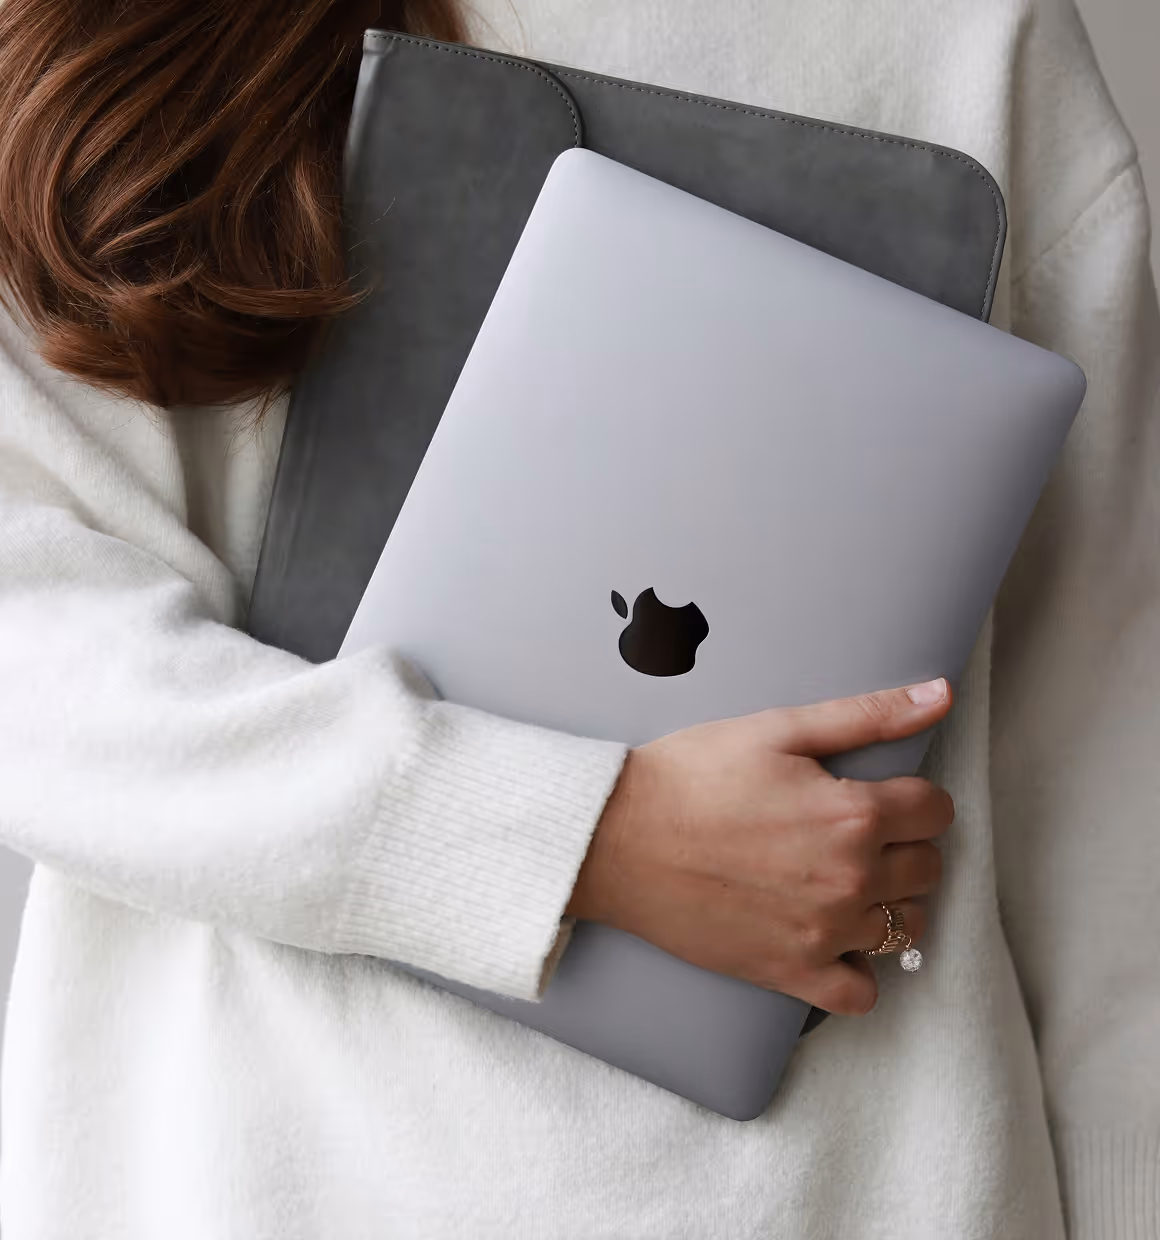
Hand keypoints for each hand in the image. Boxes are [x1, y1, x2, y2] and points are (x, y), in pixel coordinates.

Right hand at [565, 678, 954, 1015]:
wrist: (618, 838)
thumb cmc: (690, 776)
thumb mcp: (778, 728)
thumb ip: (868, 716)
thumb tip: (940, 695)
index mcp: (854, 815)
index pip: (936, 810)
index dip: (913, 796)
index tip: (882, 795)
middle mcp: (851, 880)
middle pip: (929, 869)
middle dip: (904, 846)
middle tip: (855, 832)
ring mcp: (824, 933)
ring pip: (906, 929)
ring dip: (889, 904)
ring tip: (845, 882)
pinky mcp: (791, 972)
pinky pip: (861, 995)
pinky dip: (858, 971)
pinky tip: (832, 940)